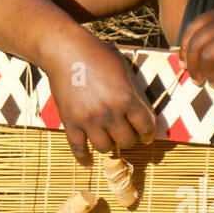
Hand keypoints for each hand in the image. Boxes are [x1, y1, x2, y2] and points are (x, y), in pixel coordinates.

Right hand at [43, 31, 154, 160]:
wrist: (65, 51)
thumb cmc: (98, 55)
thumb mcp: (124, 70)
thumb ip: (133, 93)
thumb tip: (141, 113)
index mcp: (126, 99)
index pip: (145, 128)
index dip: (148, 134)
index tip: (146, 136)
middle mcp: (109, 113)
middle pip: (126, 142)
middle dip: (129, 139)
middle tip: (126, 134)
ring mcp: (88, 120)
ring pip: (105, 148)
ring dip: (109, 146)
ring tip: (109, 138)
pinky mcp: (70, 122)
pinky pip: (78, 148)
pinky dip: (84, 158)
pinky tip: (88, 162)